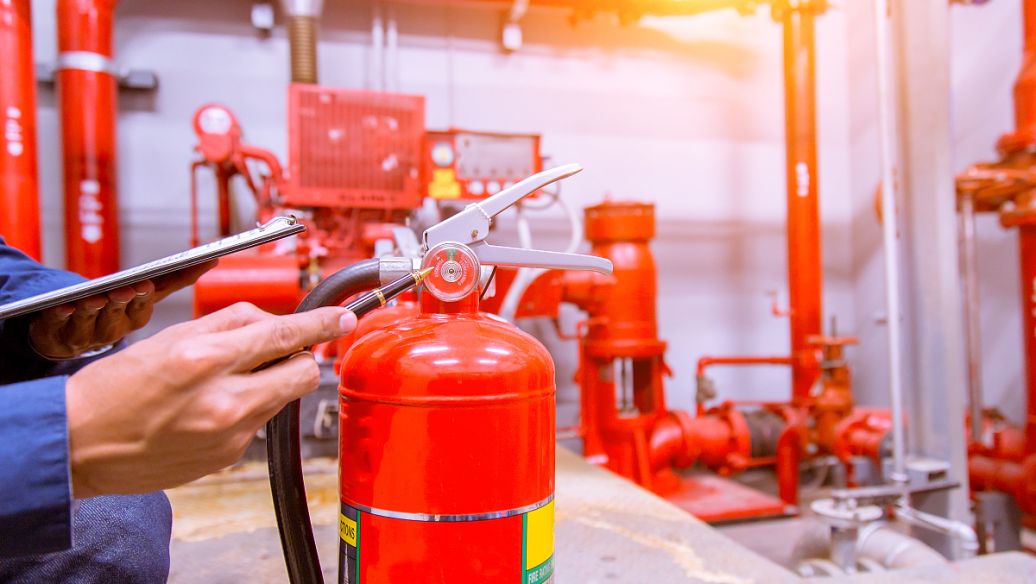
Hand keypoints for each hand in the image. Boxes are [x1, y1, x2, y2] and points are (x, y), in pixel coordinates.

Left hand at [29, 260, 216, 359]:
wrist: (69, 339)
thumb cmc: (112, 312)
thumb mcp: (144, 294)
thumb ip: (175, 279)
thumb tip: (211, 260)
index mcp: (135, 318)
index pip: (144, 306)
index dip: (142, 298)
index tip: (145, 285)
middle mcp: (114, 329)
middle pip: (120, 316)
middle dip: (123, 302)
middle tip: (127, 289)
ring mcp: (87, 333)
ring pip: (92, 322)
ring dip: (94, 309)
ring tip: (95, 297)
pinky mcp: (58, 333)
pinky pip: (60, 325)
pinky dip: (62, 316)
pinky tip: (64, 307)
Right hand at [65, 302, 357, 497]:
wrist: (79, 446)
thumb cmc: (115, 389)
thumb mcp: (171, 337)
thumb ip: (229, 324)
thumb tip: (273, 320)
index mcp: (205, 359)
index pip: (284, 334)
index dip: (321, 325)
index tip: (342, 320)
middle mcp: (224, 400)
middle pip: (302, 372)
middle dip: (298, 357)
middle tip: (278, 351)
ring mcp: (229, 434)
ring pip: (282, 398)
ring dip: (267, 384)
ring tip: (223, 383)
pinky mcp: (228, 458)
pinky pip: (258, 423)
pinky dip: (246, 410)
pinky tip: (208, 409)